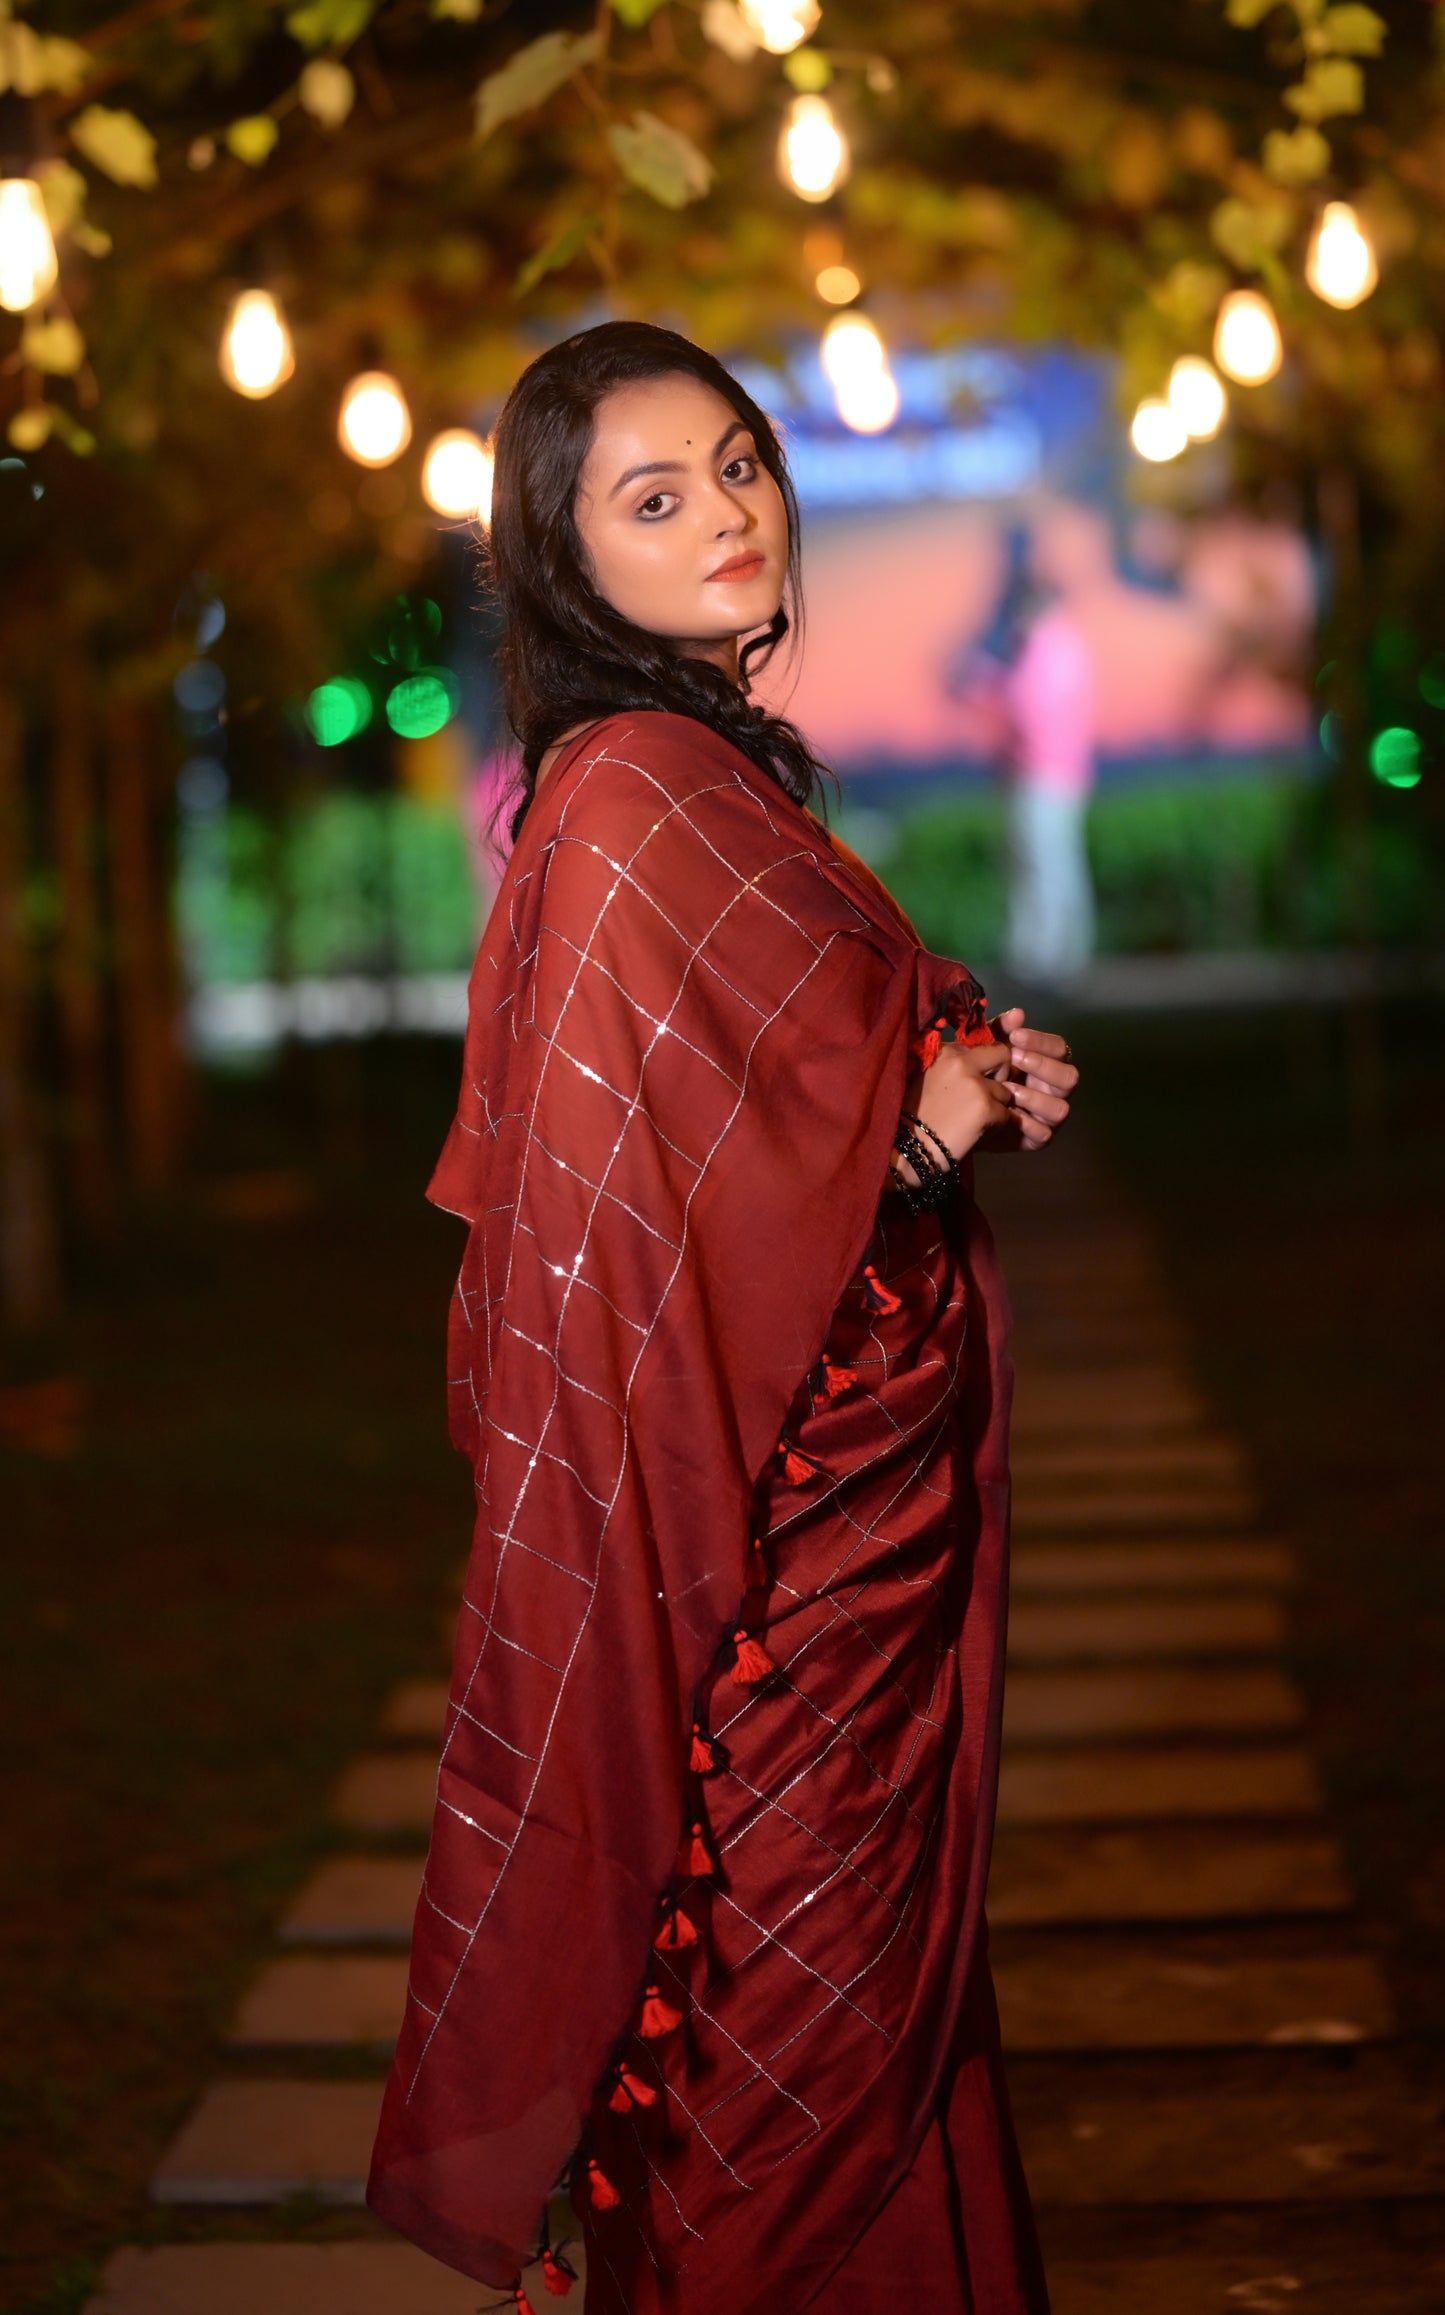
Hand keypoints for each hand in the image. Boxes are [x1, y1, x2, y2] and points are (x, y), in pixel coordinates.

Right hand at [892, 1040, 1014, 1191]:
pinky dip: (996, 1126)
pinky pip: (1006, 1115)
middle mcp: (962, 1061)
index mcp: (945, 1051)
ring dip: (997, 1105)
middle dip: (1001, 1074)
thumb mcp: (926, 1078)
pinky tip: (977, 1132)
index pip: (981, 1047)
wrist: (907, 1149)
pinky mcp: (986, 1108)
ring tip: (975, 1120)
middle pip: (1002, 1056)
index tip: (973, 1081)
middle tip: (988, 1094)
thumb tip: (976, 1064)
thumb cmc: (911, 1116)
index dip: (982, 1065)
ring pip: (1006, 1091)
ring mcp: (976, 1085)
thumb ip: (950, 1067)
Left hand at [979, 1006, 1078, 1153]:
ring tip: (1008, 1089)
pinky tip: (1008, 1114)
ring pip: (1060, 1108)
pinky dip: (1027, 1124)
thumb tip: (1018, 1013)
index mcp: (1047, 1064)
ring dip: (1034, 1097)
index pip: (1059, 1048)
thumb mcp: (987, 1050)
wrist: (959, 1113)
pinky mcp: (1038, 1138)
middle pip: (1069, 1077)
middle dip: (1042, 1067)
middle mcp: (1054, 1089)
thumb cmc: (980, 1075)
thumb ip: (1001, 1031)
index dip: (1041, 1042)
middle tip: (1014, 1059)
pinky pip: (1043, 1134)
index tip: (1015, 1037)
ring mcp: (1049, 1115)